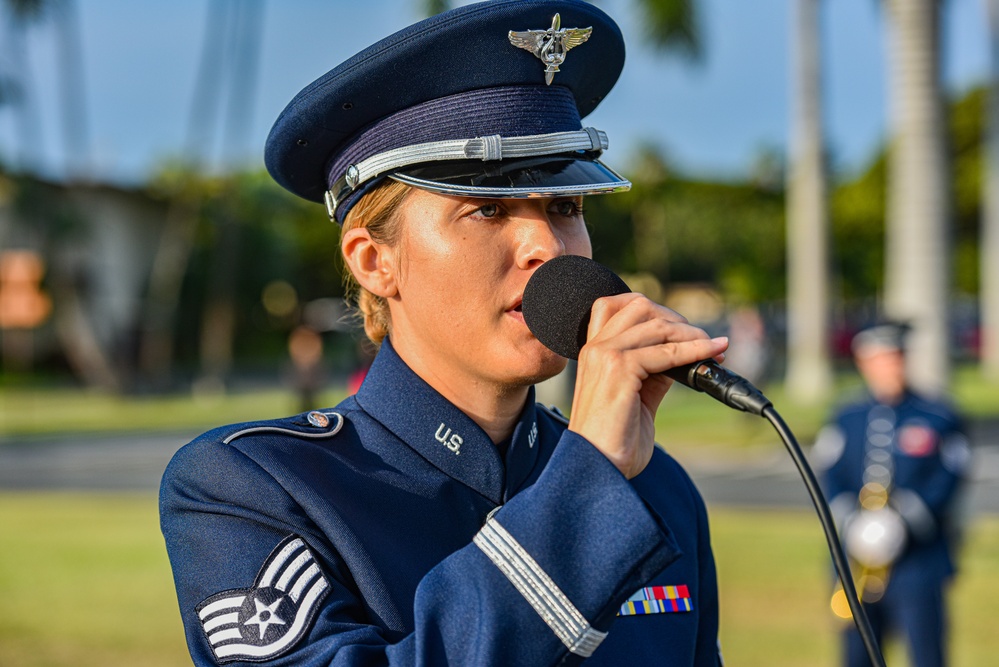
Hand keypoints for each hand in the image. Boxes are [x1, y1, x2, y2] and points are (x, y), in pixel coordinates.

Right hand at [567, 293, 728, 478]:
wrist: (597, 469)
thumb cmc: (614, 442)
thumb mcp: (636, 397)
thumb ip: (653, 372)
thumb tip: (682, 356)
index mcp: (593, 352)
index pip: (620, 306)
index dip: (656, 311)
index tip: (685, 329)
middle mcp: (595, 348)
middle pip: (641, 307)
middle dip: (678, 319)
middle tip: (705, 341)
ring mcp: (604, 355)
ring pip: (658, 325)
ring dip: (693, 334)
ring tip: (716, 348)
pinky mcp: (619, 369)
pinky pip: (667, 351)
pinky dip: (695, 350)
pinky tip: (713, 354)